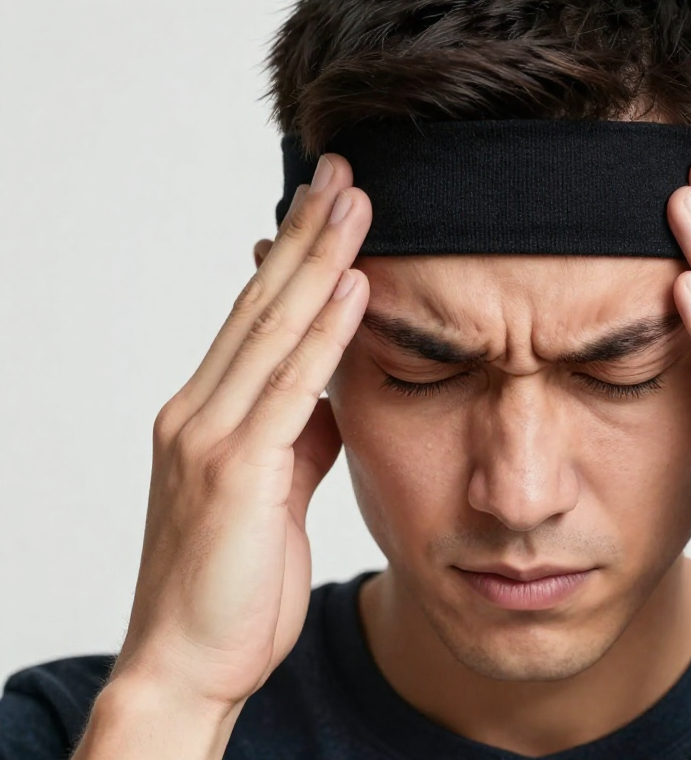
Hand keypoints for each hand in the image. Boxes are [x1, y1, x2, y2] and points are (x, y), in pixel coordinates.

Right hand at [109, 154, 370, 714]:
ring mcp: (211, 437)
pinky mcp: (235, 471)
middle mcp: (200, 412)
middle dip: (305, 233)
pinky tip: (354, 285)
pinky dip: (325, 332)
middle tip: (341, 172)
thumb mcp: (274, 495)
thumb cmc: (233, 586)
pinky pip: (290, 387)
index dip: (292, 257)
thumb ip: (297, 437)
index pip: (256, 318)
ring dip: (318, 260)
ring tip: (355, 201)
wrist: (189, 664)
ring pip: (272, 329)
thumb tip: (332, 393)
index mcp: (209, 415)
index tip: (326, 207)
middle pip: (261, 304)